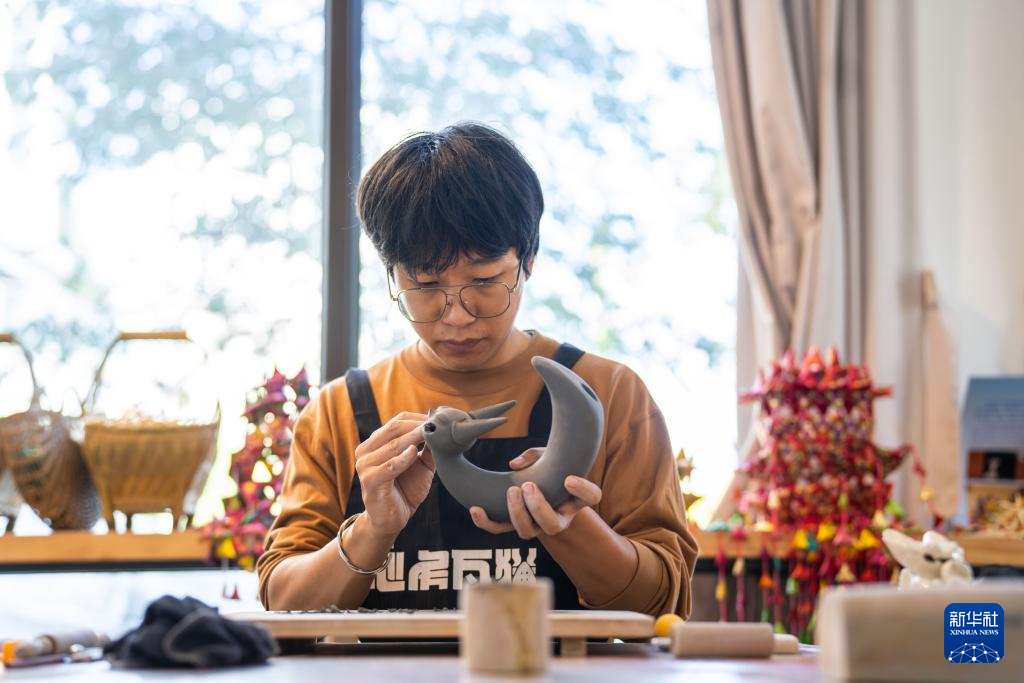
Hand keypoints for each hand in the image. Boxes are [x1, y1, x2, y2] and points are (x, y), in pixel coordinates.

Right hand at [354, 411, 435, 537]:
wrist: (391, 519)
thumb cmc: (404, 490)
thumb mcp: (420, 465)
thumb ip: (427, 448)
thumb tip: (440, 430)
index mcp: (375, 443)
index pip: (396, 422)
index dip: (417, 418)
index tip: (437, 418)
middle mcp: (366, 451)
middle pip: (393, 429)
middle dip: (417, 426)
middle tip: (437, 424)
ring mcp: (365, 465)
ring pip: (392, 445)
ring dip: (413, 438)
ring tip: (429, 434)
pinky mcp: (370, 481)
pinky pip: (389, 466)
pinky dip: (402, 458)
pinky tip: (414, 452)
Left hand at [469, 447, 601, 538]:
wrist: (539, 485)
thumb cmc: (548, 468)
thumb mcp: (548, 455)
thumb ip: (535, 456)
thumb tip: (514, 465)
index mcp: (574, 498)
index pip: (591, 497)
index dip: (583, 491)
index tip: (569, 479)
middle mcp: (558, 517)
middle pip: (551, 525)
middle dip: (538, 508)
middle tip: (528, 486)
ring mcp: (535, 525)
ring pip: (527, 532)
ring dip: (516, 513)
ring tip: (511, 491)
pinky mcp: (514, 524)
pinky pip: (500, 528)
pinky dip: (486, 522)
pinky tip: (476, 509)